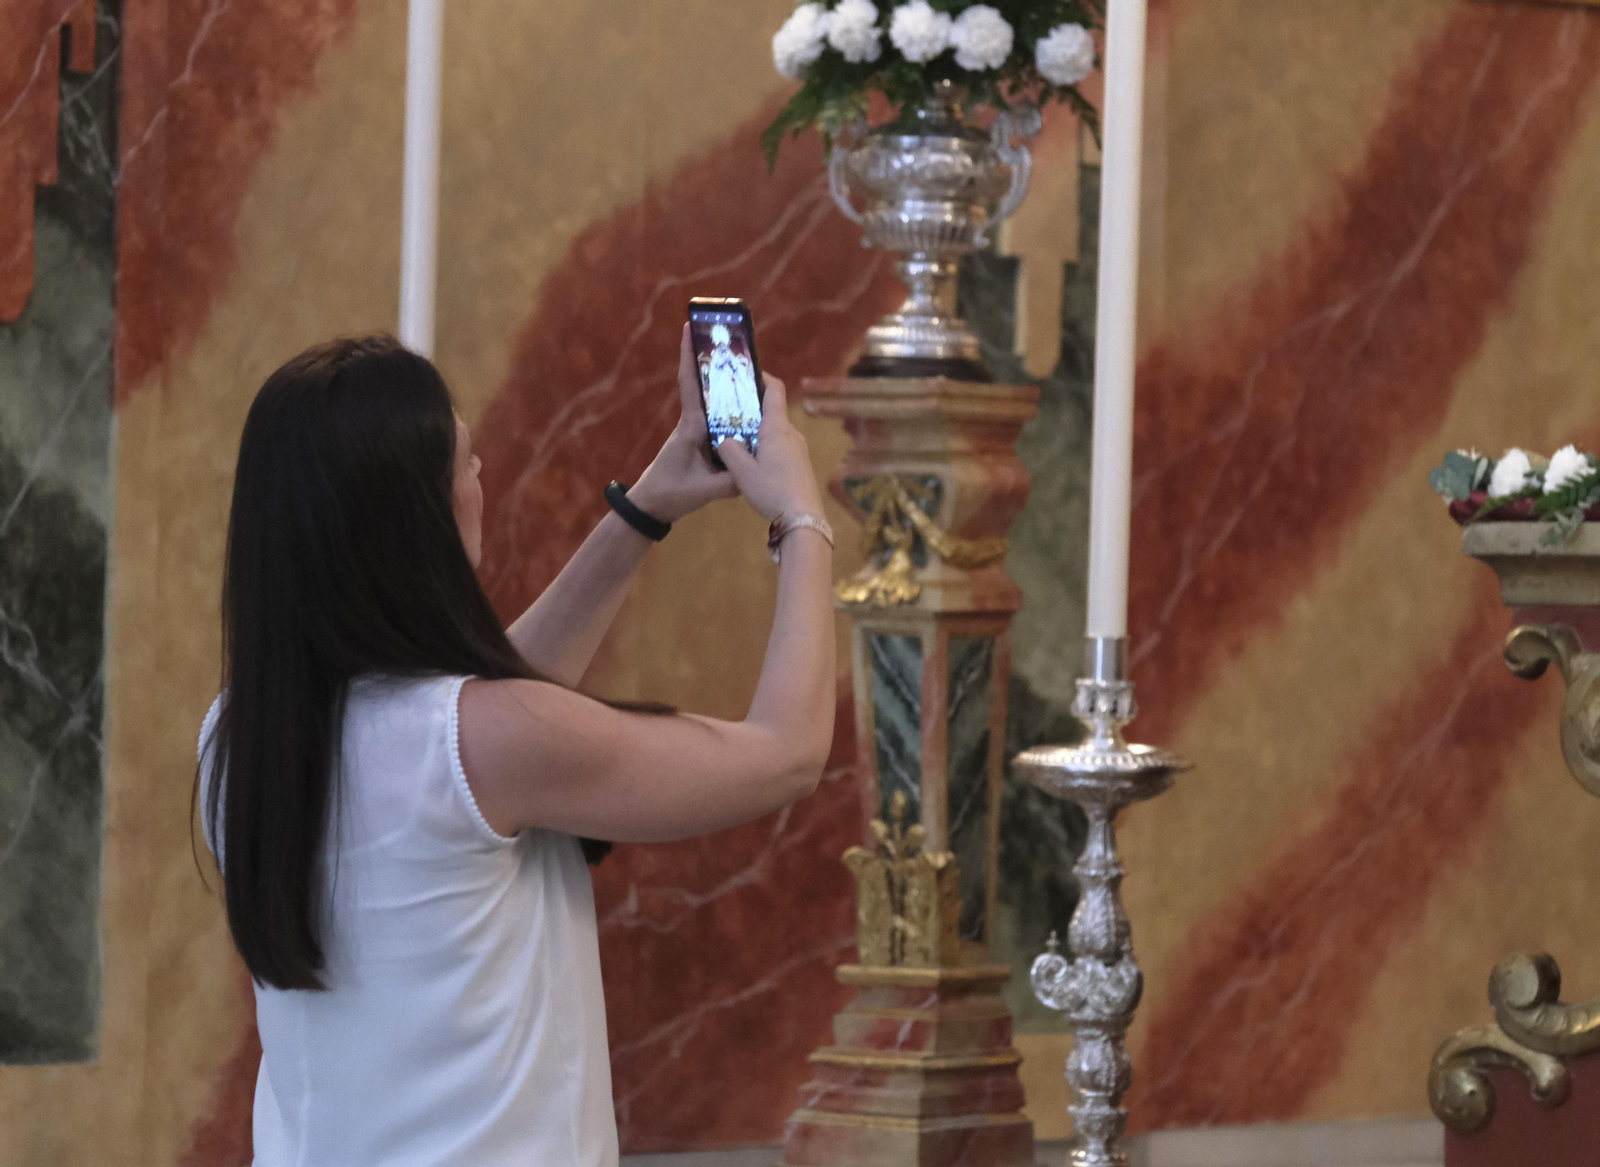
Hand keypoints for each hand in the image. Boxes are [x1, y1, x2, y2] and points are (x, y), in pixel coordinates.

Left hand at [627, 326, 738, 522]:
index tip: (688, 327)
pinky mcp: (703, 444)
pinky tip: (752, 412)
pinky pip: (721, 422)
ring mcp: (698, 433)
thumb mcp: (703, 491)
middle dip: (717, 362)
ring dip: (729, 386)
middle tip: (733, 340)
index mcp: (691, 426)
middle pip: (707, 386)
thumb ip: (730, 482)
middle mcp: (694, 423)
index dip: (688, 355)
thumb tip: (757, 471)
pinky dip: (734, 413)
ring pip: (716, 404)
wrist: (652, 507)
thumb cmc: (671, 493)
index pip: (690, 384)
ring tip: (750, 370)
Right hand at [715, 372, 823, 521]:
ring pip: (777, 431)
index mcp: (777, 427)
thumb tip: (725, 439)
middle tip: (731, 410)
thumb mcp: (742, 472)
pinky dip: (767, 445)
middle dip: (753, 407)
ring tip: (738, 437)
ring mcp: (800, 449)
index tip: (747, 373)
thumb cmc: (772, 490)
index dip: (762, 377)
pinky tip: (754, 461)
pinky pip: (782, 446)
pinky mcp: (802, 465)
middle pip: (773, 411)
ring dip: (759, 429)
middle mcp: (792, 433)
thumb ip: (730, 450)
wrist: (803, 519)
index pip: (774, 389)